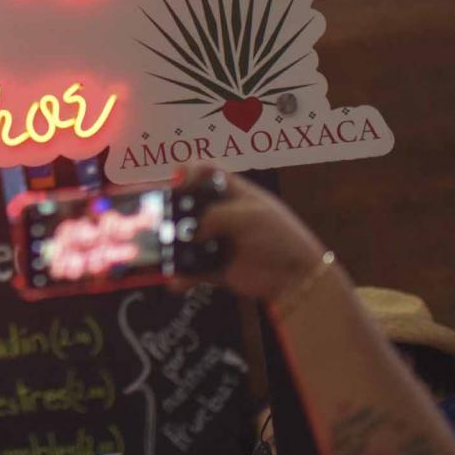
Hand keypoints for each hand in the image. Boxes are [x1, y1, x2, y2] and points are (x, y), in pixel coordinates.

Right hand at [168, 162, 326, 302]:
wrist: (296, 277)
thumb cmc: (279, 236)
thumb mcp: (250, 215)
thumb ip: (216, 216)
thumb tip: (191, 233)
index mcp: (232, 193)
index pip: (205, 172)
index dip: (188, 172)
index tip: (178, 182)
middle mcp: (219, 214)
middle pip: (186, 206)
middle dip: (170, 212)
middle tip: (159, 220)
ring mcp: (215, 241)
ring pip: (183, 240)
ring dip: (170, 247)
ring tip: (163, 255)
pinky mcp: (214, 268)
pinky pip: (190, 271)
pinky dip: (181, 277)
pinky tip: (176, 282)